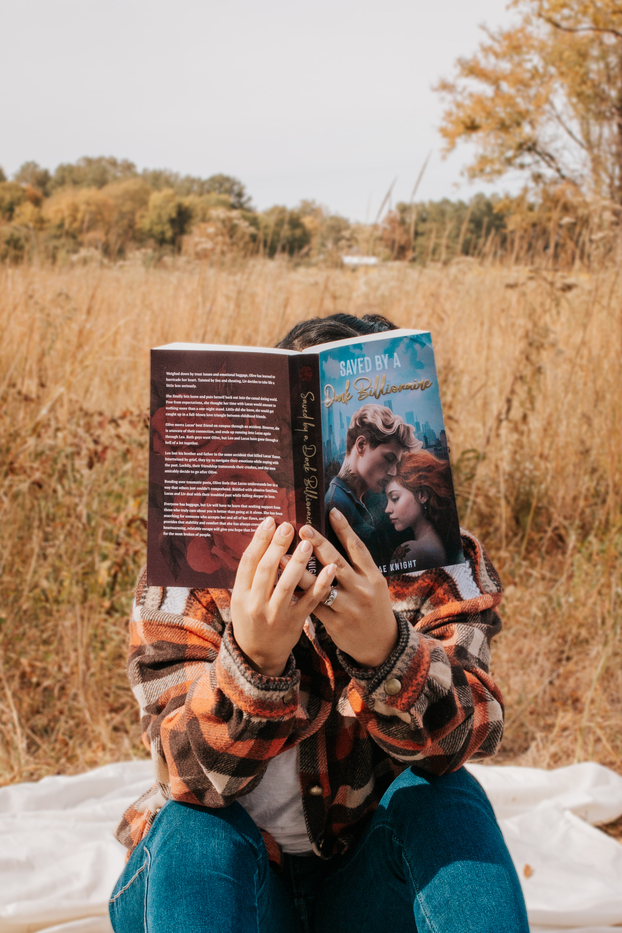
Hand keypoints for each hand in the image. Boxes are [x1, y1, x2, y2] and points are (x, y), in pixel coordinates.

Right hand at [230, 517, 335, 676]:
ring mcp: (276, 614)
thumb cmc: (251, 620)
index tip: (270, 521)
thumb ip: (250, 576)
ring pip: (288, 585)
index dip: (259, 540)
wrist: (258, 655)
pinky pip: (310, 601)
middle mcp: (256, 604)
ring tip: (309, 543)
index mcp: (241, 594)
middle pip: (267, 570)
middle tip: (289, 526)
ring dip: (299, 562)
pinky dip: (321, 584)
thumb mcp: (241, 599)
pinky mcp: (295, 623)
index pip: (248, 562)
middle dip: (278, 545)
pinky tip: (330, 568)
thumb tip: (261, 540)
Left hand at [294, 510, 397, 668]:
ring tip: (282, 556)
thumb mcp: (374, 584)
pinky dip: (299, 595)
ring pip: (321, 585)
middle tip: (302, 528)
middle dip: (319, 544)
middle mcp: (361, 589)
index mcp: (373, 576)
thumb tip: (336, 539)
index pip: (357, 548)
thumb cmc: (374, 607)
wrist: (382, 643)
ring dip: (300, 570)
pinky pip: (313, 606)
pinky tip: (284, 585)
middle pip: (338, 562)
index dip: (345, 529)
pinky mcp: (336, 623)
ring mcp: (348, 607)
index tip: (331, 512)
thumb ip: (357, 566)